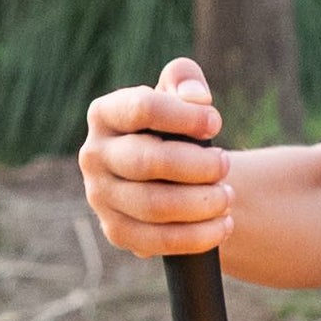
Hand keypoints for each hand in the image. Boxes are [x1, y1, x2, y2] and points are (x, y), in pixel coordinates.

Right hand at [78, 59, 229, 258]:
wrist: (167, 177)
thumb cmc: (175, 129)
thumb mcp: (178, 96)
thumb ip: (185, 79)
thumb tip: (196, 97)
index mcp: (105, 114)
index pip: (142, 109)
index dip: (186, 116)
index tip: (215, 123)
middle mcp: (94, 155)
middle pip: (148, 161)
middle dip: (198, 166)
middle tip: (225, 164)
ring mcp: (101, 197)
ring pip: (154, 205)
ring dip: (202, 203)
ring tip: (227, 196)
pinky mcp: (117, 232)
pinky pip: (159, 241)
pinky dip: (198, 236)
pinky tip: (223, 225)